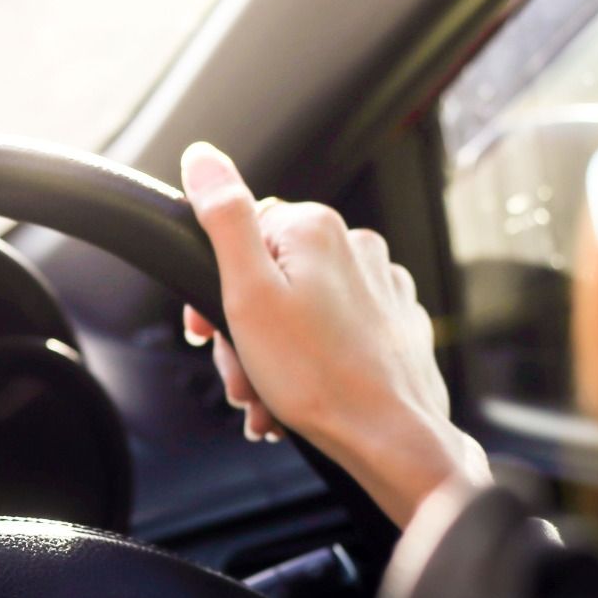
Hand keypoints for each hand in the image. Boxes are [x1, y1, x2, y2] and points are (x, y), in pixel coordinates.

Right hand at [180, 142, 487, 526]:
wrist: (392, 439)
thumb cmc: (318, 377)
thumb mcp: (248, 293)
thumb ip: (224, 218)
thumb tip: (202, 158)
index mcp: (316, 228)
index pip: (239, 236)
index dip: (215, 288)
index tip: (208, 333)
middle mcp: (355, 247)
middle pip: (270, 278)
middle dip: (243, 334)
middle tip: (239, 379)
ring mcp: (381, 286)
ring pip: (300, 312)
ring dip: (271, 358)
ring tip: (266, 400)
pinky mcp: (395, 323)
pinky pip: (336, 334)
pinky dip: (311, 363)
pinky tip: (299, 399)